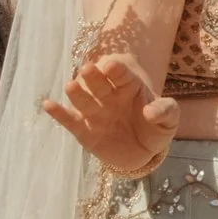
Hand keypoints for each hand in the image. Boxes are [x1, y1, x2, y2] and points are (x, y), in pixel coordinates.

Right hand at [41, 51, 177, 176]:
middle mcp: (108, 96)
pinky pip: (71, 121)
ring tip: (71, 85)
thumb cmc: (156, 128)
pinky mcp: (84, 130)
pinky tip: (48, 105)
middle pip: (99, 83)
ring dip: (77, 93)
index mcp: (129, 86)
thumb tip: (151, 112)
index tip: (111, 66)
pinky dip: (59, 114)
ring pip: (84, 100)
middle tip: (88, 68)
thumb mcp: (169, 119)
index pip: (121, 74)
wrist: (144, 152)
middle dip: (94, 76)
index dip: (116, 70)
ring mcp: (95, 112)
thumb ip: (165, 111)